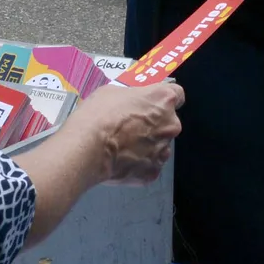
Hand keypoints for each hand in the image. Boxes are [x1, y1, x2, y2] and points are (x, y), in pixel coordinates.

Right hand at [65, 79, 183, 183]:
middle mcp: (170, 125)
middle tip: (129, 128)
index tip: (152, 104)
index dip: (162, 100)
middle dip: (153, 125)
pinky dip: (137, 164)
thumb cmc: (98, 116)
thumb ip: (132, 97)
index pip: (177, 95)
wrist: (87, 149)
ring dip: (146, 145)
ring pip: (159, 146)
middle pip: (168, 123)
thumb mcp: (112, 91)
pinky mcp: (153, 172)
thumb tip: (133, 103)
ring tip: (122, 147)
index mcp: (163, 100)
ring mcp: (163, 151)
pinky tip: (120, 161)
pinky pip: (148, 166)